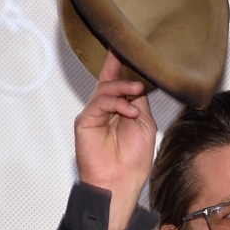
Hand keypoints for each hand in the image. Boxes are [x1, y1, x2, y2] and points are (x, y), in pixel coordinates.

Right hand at [74, 50, 157, 229]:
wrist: (121, 182)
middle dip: (122, 71)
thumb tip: (139, 82)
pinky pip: (99, 103)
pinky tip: (130, 111)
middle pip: (109, 80)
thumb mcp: (144, 124)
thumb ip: (139, 102)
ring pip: (105, 89)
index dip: (119, 64)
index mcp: (119, 110)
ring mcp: (94, 115)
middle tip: (137, 70)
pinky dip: (117, 103)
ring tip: (137, 93)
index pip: (117, 82)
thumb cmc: (134, 160)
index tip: (126, 47)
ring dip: (123, 88)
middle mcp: (104, 110)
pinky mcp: (85, 122)